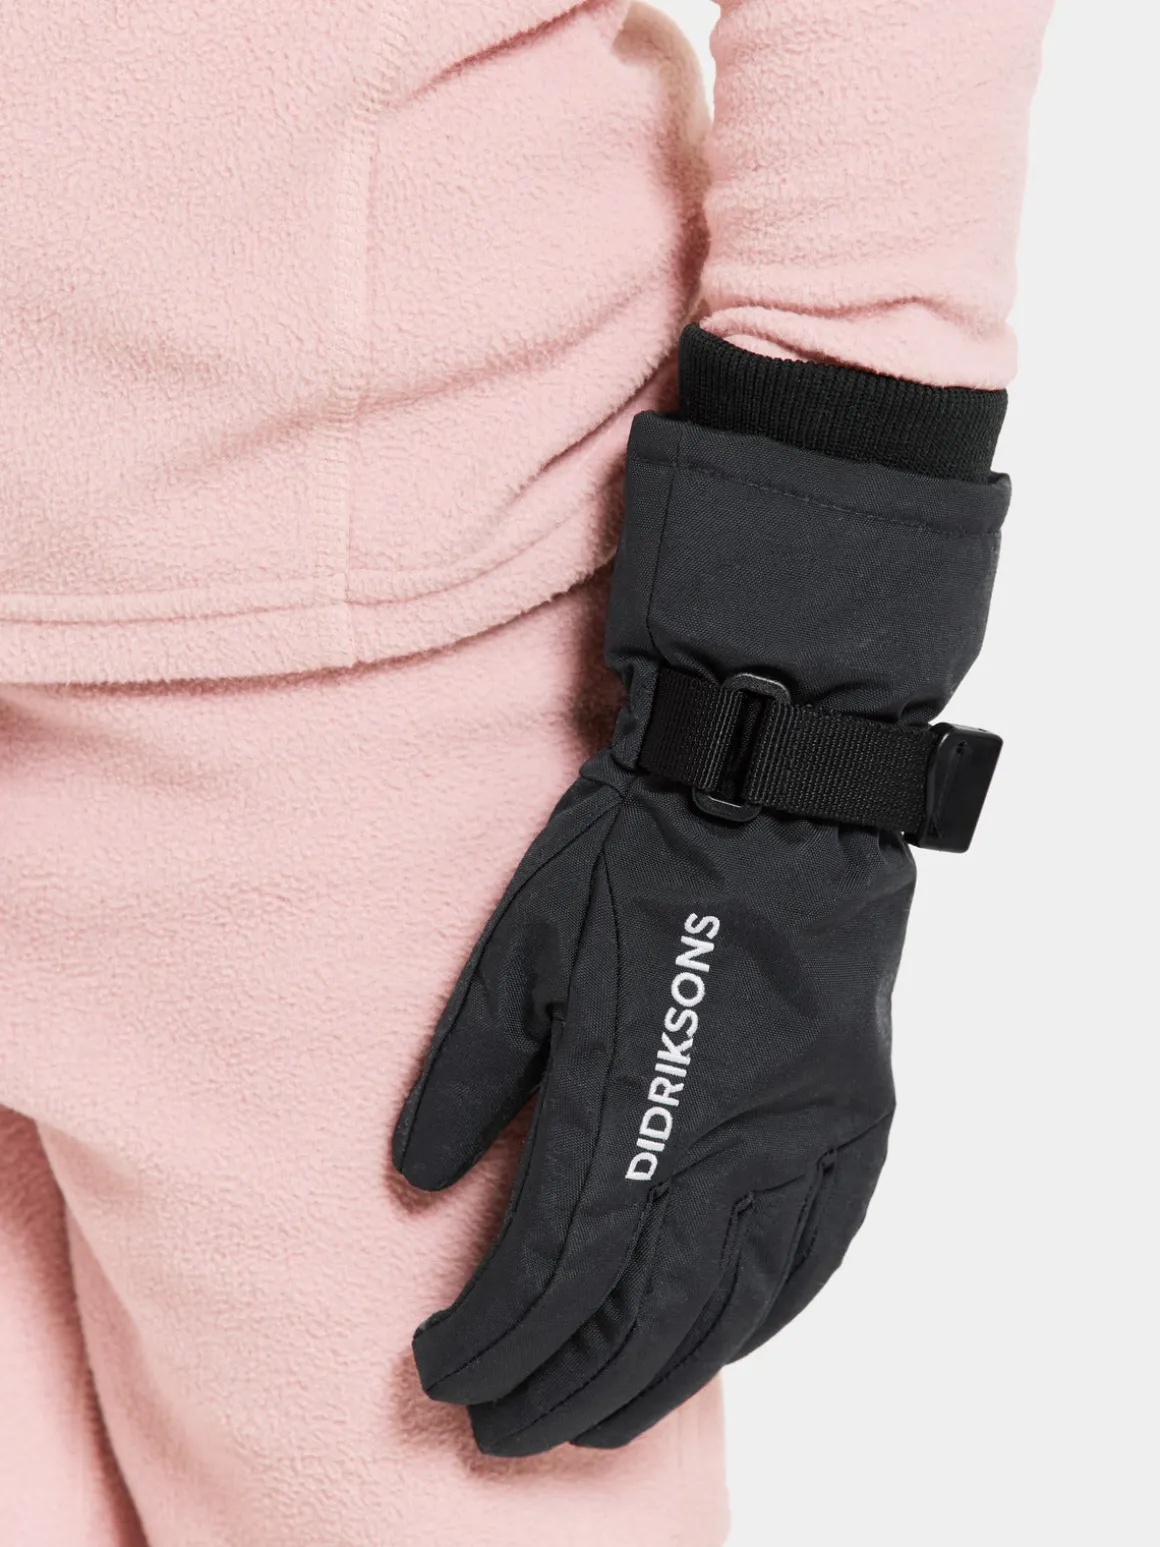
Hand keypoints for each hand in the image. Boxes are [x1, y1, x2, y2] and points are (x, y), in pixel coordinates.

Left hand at [394, 409, 1006, 1453]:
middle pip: (634, 1317)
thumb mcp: (520, 944)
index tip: (439, 1369)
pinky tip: (713, 1346)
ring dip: (651, 1380)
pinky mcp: (853, 1123)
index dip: (490, 1338)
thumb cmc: (635, 854)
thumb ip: (468, 1072)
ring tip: (590, 1419)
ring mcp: (801, 1138)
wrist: (771, 784)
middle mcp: (724, 1143)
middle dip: (556, 1389)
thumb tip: (416, 1178)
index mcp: (627, 1097)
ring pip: (726, 1310)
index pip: (549, 1267)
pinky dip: (755, 1323)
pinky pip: (811, 1257)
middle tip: (500, 1428)